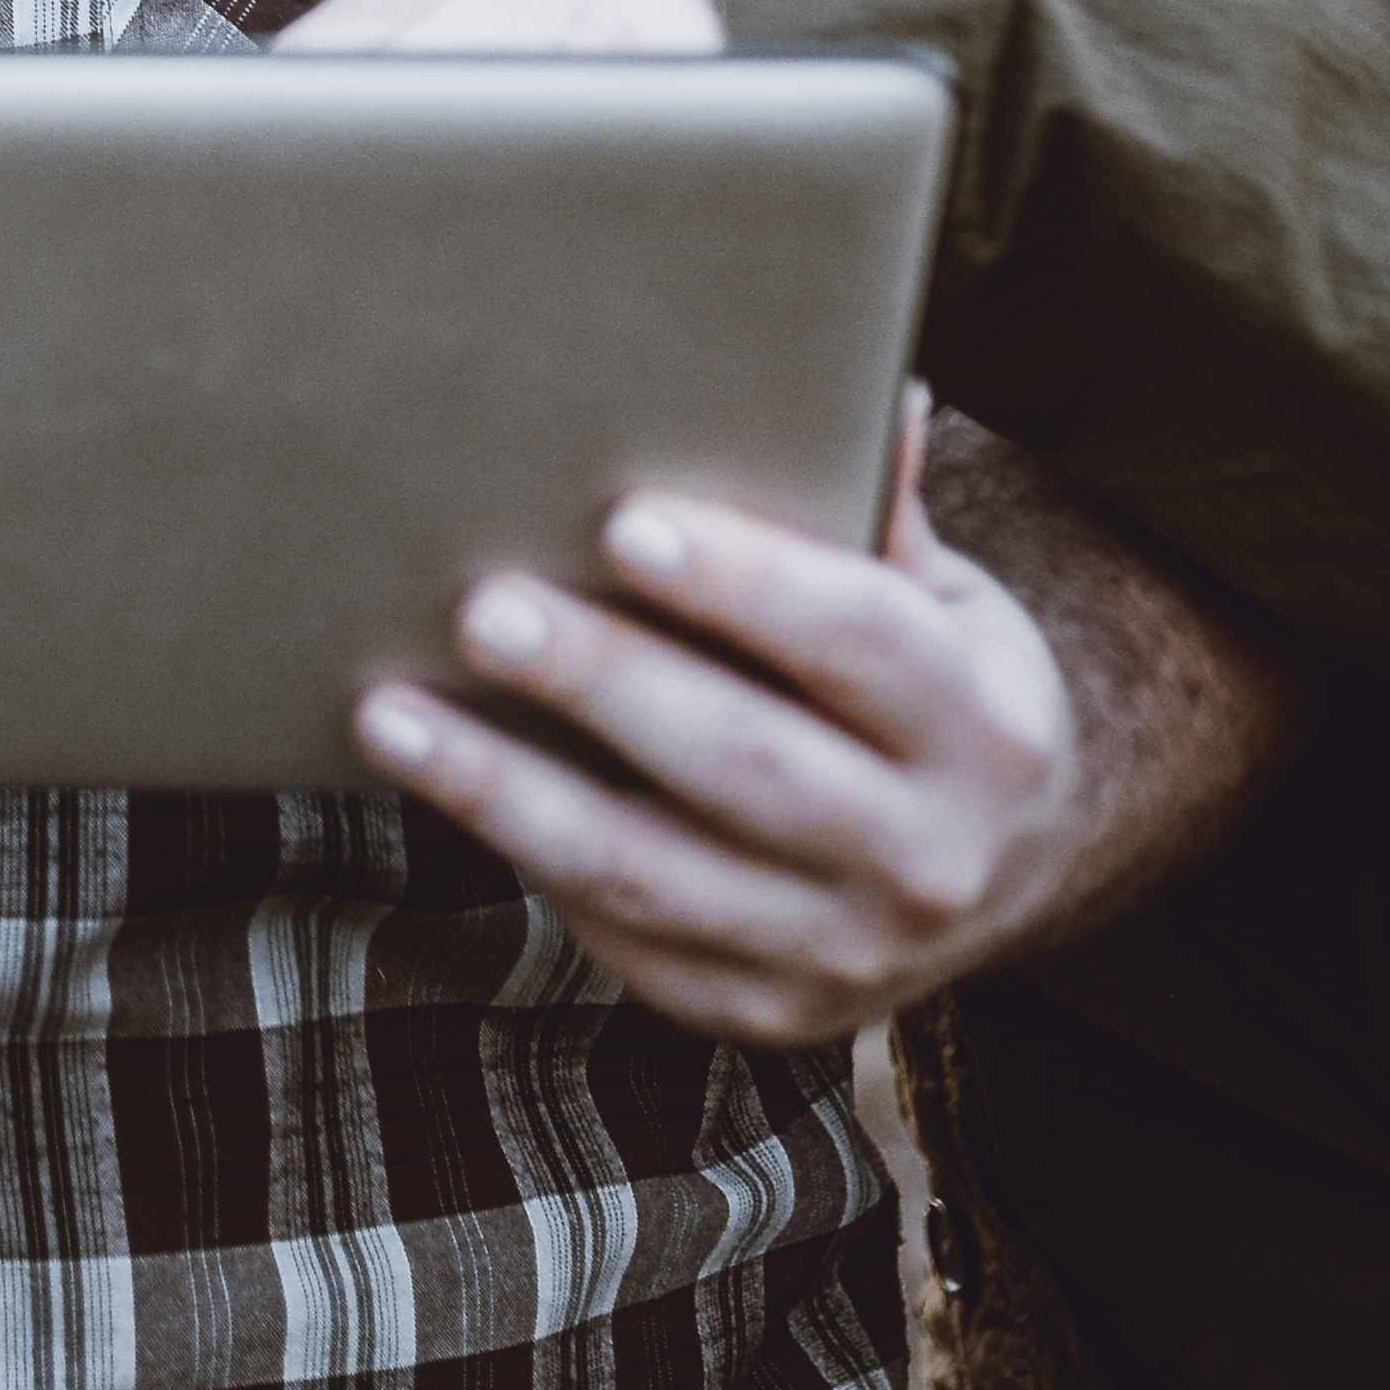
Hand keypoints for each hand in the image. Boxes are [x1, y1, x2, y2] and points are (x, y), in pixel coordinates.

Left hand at [357, 397, 1104, 1044]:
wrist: (1000, 870)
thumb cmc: (933, 687)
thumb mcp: (945, 603)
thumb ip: (879, 514)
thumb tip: (864, 378)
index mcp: (984, 731)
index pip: (858, 643)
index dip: (742, 583)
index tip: (619, 521)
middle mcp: (929, 859)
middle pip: (743, 764)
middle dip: (601, 682)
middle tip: (478, 607)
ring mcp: (845, 954)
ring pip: (654, 873)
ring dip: (507, 793)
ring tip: (389, 714)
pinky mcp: (763, 1011)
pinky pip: (628, 935)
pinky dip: (524, 860)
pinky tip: (439, 785)